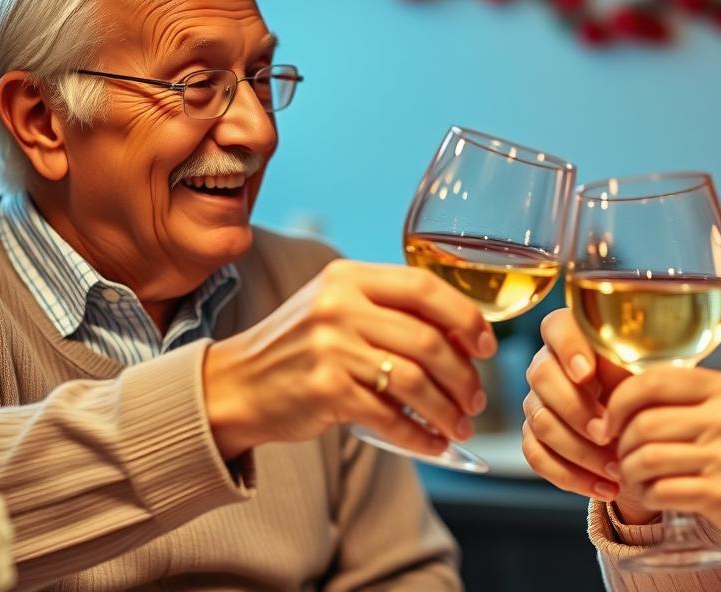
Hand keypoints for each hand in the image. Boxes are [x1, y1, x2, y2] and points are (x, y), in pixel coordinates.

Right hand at [202, 259, 494, 459]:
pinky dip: (418, 434)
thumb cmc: (300, 347)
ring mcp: (330, 347)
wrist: (235, 385)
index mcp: (348, 277)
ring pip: (414, 380)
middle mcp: (339, 306)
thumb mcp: (337, 307)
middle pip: (428, 339)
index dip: (465, 316)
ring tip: (459, 425)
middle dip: (463, 375)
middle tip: (476, 398)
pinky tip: (433, 443)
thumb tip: (464, 334)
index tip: (485, 344)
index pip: (424, 286)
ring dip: (447, 409)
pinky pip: (389, 415)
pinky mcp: (324, 390)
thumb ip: (389, 309)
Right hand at [520, 308, 645, 514]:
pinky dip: (573, 477)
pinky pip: (538, 457)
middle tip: (607, 432)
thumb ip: (638, 365)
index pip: (555, 327)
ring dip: (581, 451)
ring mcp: (536, 402)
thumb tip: (640, 374)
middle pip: (542, 378)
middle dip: (576, 410)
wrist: (642, 426)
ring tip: (617, 468)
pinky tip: (605, 487)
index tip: (588, 374)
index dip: (567, 349)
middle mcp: (547, 364)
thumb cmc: (646, 390)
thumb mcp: (649, 372)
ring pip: (541, 422)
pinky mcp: (534, 436)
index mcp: (572, 336)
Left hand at [605, 367, 720, 570]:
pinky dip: (645, 496)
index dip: (620, 400)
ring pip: (646, 458)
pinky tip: (649, 495)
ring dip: (628, 471)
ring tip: (632, 477)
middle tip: (619, 454)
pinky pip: (661, 492)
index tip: (610, 419)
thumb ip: (699, 397)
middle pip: (644, 422)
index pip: (653, 380)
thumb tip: (635, 392)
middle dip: (620, 441)